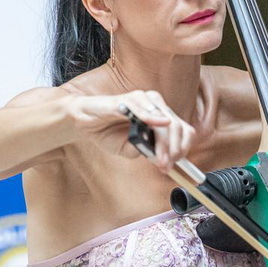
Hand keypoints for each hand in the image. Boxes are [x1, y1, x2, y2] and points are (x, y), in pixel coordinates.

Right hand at [67, 89, 194, 172]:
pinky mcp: (124, 100)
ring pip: (162, 119)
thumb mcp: (130, 150)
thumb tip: (159, 156)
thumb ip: (145, 151)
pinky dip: (150, 116)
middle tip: (165, 166)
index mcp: (160, 116)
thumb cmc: (108, 133)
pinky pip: (140, 106)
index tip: (176, 164)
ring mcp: (141, 100)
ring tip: (159, 159)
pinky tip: (159, 123)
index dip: (183, 147)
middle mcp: (154, 106)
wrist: (84, 123)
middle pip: (175, 127)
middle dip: (173, 149)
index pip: (182, 129)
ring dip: (164, 142)